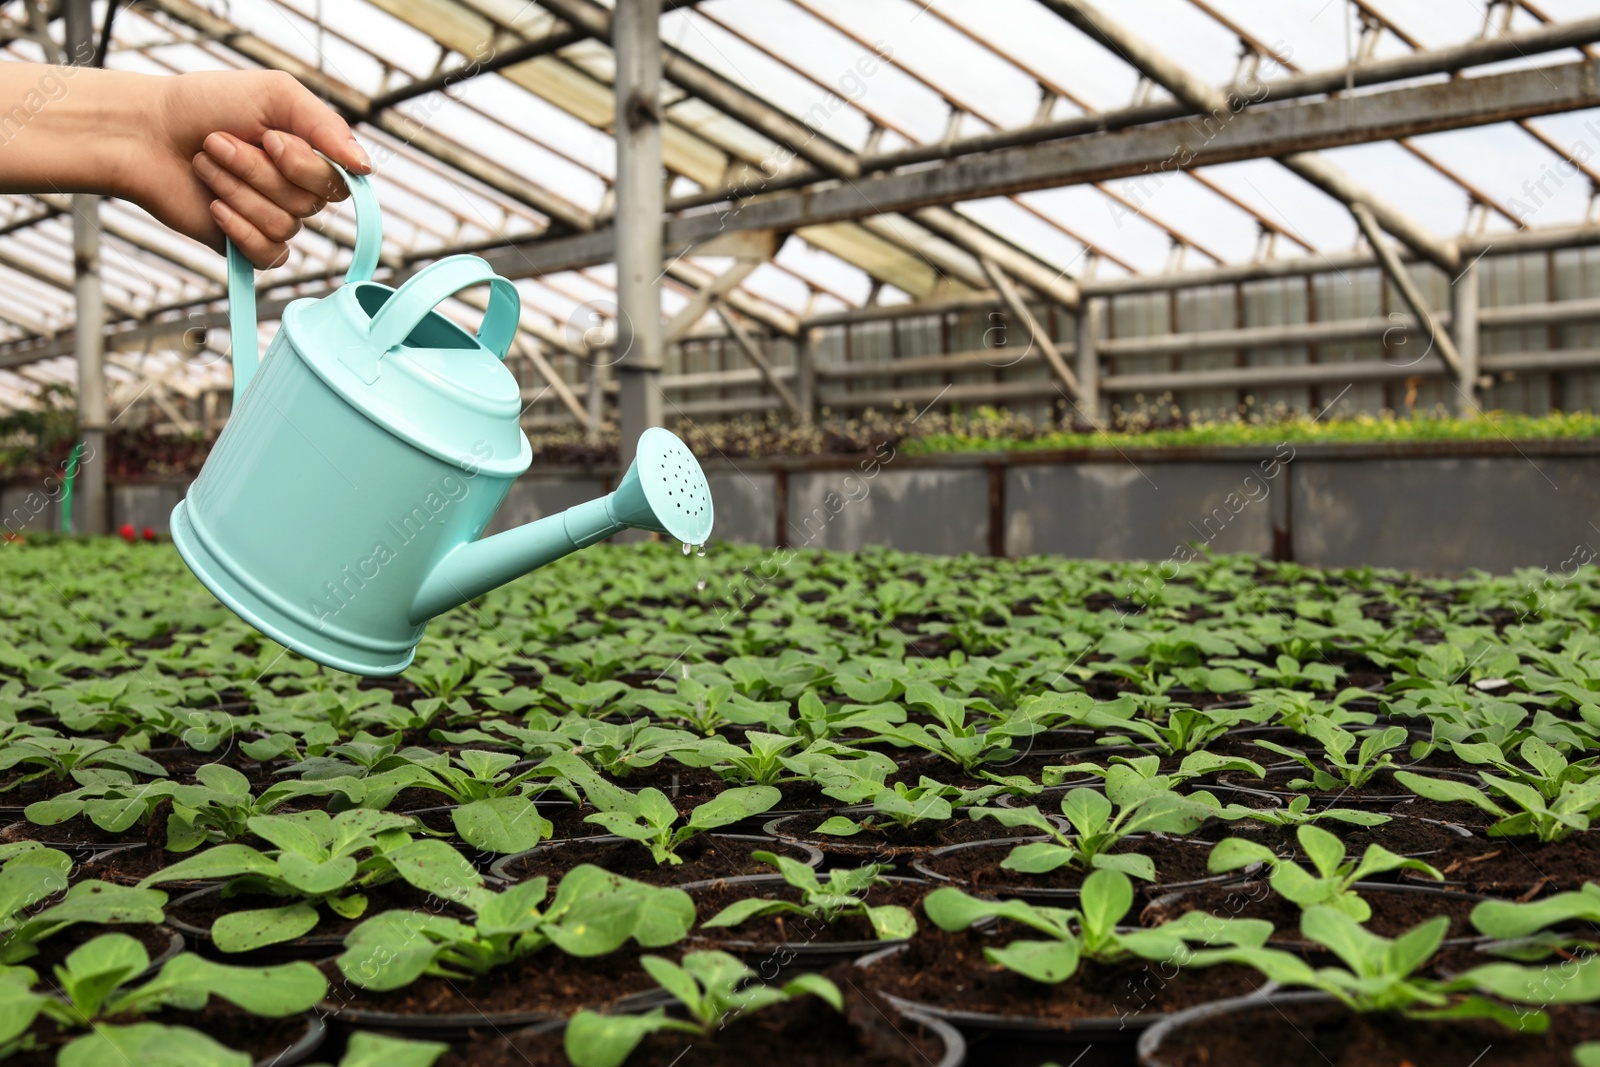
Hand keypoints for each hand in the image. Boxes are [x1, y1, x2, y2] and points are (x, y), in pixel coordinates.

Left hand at [117, 69, 371, 268]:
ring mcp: (272, 218)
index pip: (339, 182)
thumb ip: (327, 127)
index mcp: (310, 155)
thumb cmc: (203, 105)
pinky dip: (239, 229)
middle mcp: (297, 190)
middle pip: (308, 204)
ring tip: (205, 165)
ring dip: (237, 191)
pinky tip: (214, 207)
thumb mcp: (275, 94)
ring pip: (283, 225)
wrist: (143, 133)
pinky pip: (269, 254)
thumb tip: (366, 167)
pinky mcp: (247, 245)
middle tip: (218, 142)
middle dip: (256, 171)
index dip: (302, 164)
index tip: (268, 137)